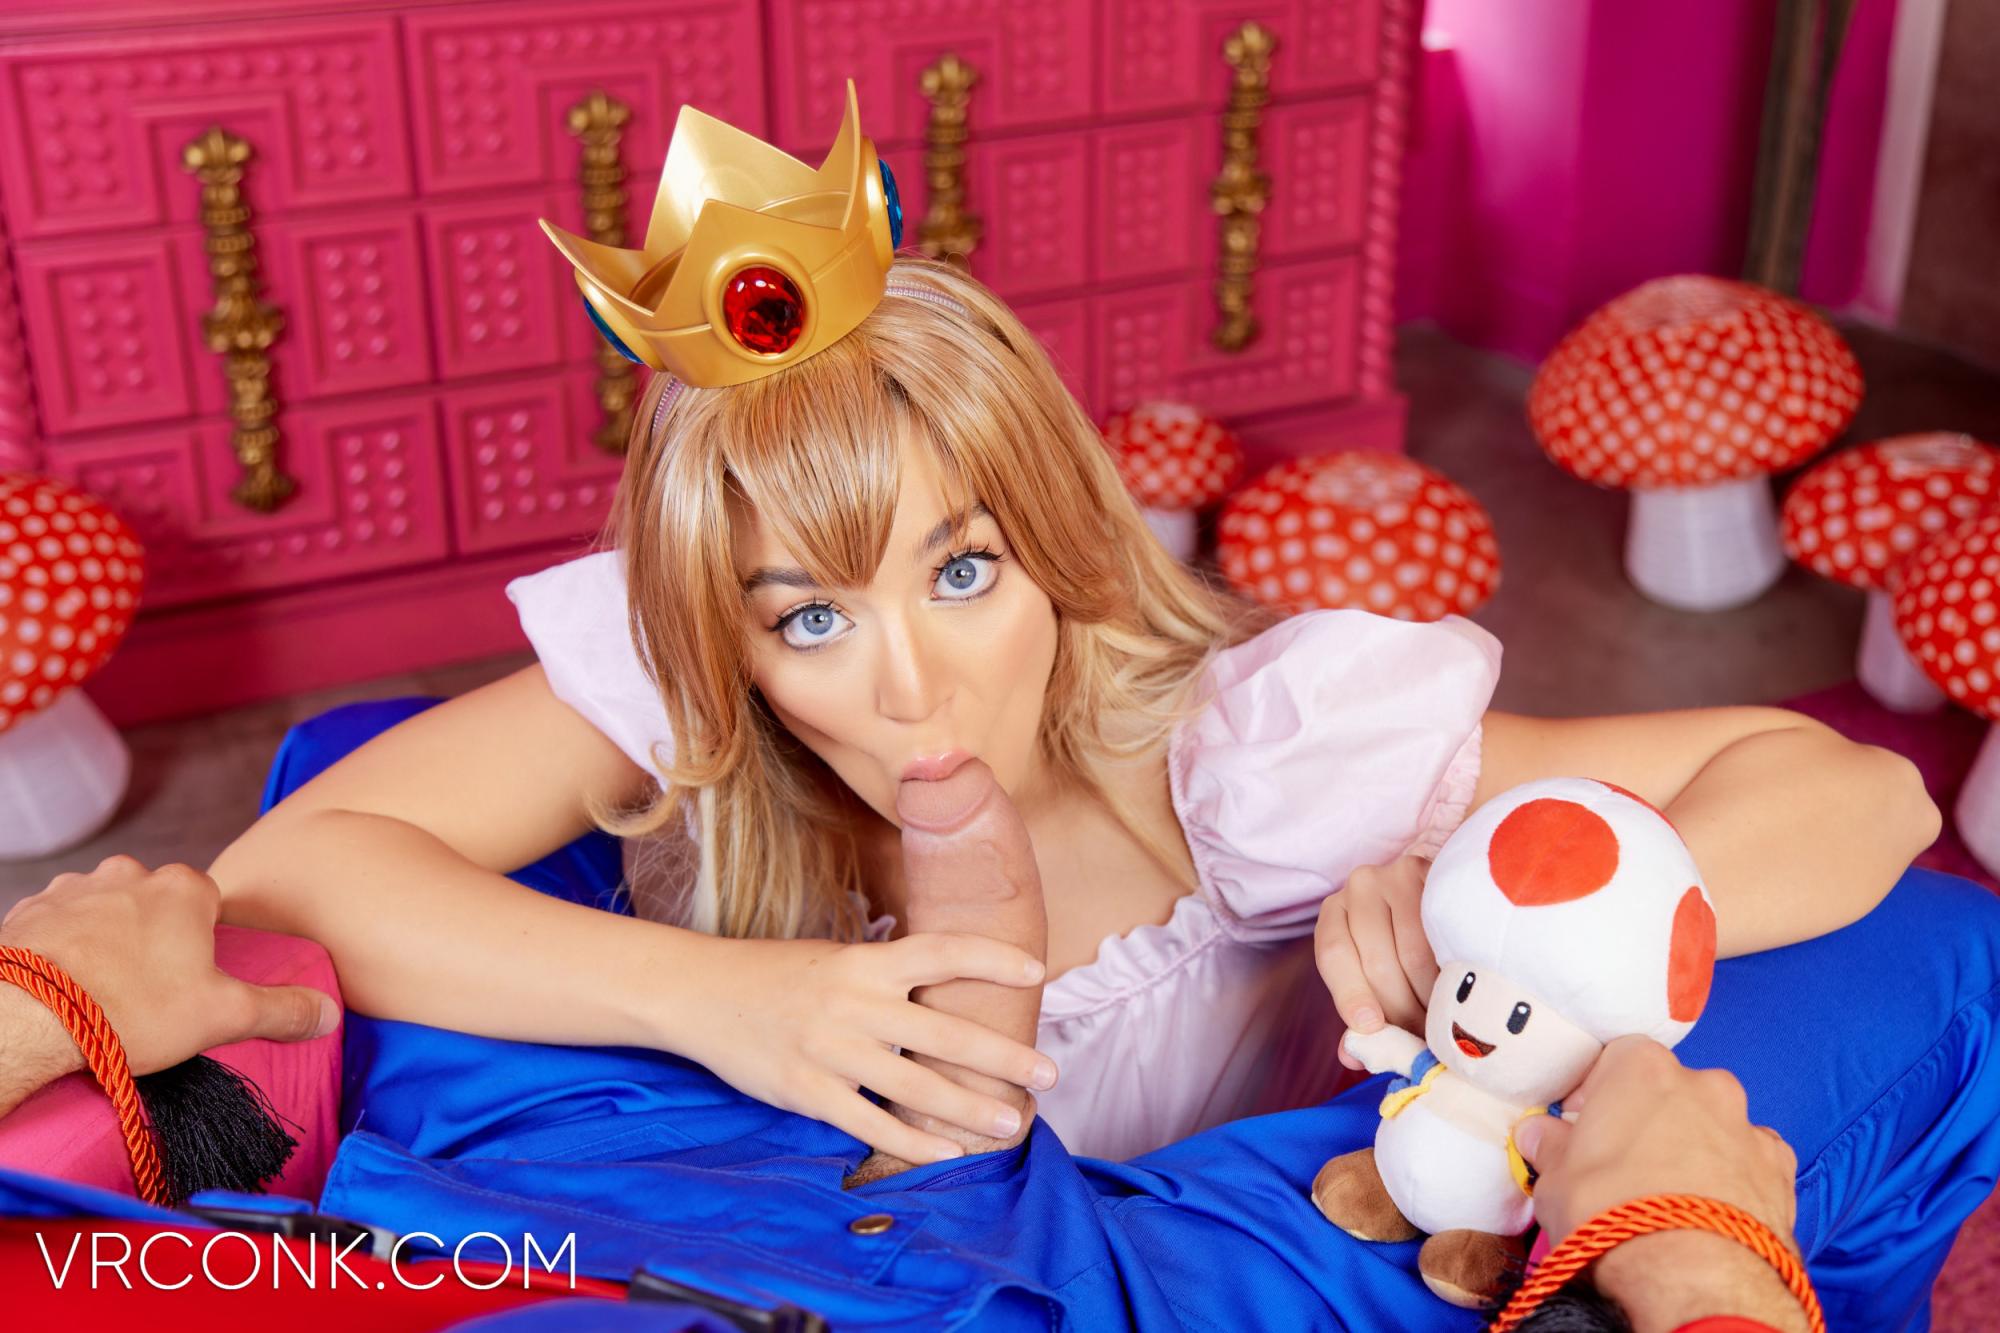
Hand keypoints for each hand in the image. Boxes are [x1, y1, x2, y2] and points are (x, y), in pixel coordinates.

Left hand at [2, 856, 341, 1076]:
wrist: (23, 1018)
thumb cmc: (129, 1010)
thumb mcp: (223, 1016)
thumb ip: (283, 1010)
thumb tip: (328, 1014)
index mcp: (184, 888)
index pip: (209, 903)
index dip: (204, 943)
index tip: (191, 979)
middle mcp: (129, 874)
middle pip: (155, 903)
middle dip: (153, 938)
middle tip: (147, 991)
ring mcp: (74, 888)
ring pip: (103, 909)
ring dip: (105, 940)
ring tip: (100, 992)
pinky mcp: (27, 910)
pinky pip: (55, 924)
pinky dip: (60, 948)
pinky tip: (60, 986)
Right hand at [685, 932, 1057, 1165]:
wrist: (699, 993)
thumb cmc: (778, 975)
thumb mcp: (837, 959)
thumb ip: (888, 977)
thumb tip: (951, 992)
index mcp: (865, 962)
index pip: (941, 951)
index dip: (991, 957)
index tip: (1035, 971)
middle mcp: (854, 1003)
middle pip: (945, 1033)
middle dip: (1004, 1056)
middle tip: (1049, 1074)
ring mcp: (831, 1050)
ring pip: (916, 1086)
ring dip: (971, 1108)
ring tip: (1012, 1122)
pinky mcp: (807, 1091)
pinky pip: (871, 1124)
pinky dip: (913, 1142)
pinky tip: (948, 1152)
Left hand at [1315, 855, 1437, 1065]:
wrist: (1445, 894)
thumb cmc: (1402, 944)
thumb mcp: (1374, 973)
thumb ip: (1363, 1013)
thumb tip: (1350, 1056)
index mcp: (1334, 914)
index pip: (1334, 955)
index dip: (1351, 995)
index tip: (1371, 1027)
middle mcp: (1359, 886)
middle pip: (1377, 962)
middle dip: (1402, 1010)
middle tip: (1425, 1040)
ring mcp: (1398, 873)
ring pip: (1413, 953)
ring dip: (1431, 997)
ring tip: (1446, 1022)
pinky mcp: (1437, 874)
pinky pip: (1444, 934)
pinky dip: (1451, 968)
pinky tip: (1461, 990)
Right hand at [1513, 1038, 1805, 1332]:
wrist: (1694, 1278)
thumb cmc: (1612, 1214)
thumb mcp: (1555, 1180)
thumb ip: (1549, 1147)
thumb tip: (1539, 1133)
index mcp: (1643, 1068)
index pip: (1615, 1058)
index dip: (1597, 1092)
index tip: (1582, 1123)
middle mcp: (1703, 1084)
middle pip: (1670, 1090)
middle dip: (1650, 1118)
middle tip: (1625, 1164)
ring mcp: (1748, 1126)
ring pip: (1714, 1125)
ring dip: (1695, 1147)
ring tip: (1672, 1196)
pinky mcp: (1782, 1171)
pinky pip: (1751, 1162)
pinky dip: (1735, 1178)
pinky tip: (1713, 1211)